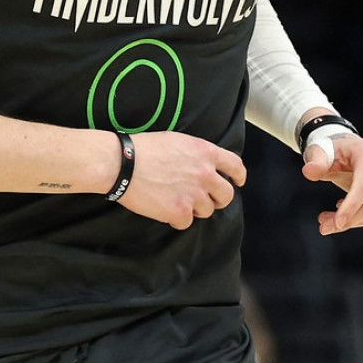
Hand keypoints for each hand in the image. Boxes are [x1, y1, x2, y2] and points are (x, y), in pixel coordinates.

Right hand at [117, 131, 245, 229]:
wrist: (123, 164)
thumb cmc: (145, 149)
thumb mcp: (179, 141)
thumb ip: (198, 154)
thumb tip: (204, 165)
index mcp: (207, 153)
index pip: (235, 166)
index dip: (239, 176)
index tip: (238, 182)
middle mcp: (206, 174)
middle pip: (226, 195)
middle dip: (217, 199)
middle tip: (206, 199)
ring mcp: (194, 194)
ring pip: (207, 210)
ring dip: (195, 208)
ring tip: (177, 200)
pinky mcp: (180, 211)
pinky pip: (187, 222)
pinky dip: (177, 219)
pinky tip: (165, 209)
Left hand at [300, 135, 362, 234]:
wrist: (350, 150)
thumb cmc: (334, 152)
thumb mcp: (320, 152)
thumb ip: (315, 161)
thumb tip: (309, 172)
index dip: (352, 206)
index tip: (337, 224)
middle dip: (348, 220)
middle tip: (323, 227)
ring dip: (352, 222)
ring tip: (330, 219)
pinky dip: (360, 220)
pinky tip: (346, 211)